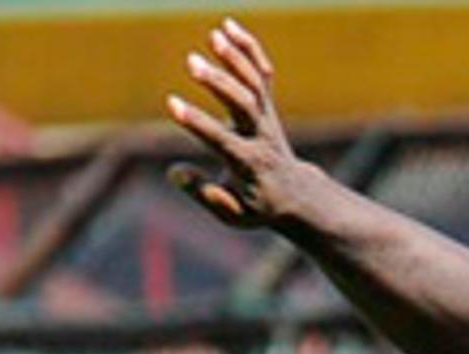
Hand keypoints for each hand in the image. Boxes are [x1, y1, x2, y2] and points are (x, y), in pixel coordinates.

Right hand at [166, 19, 312, 229]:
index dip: (198, 123)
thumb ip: (204, 194)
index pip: (222, 140)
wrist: (296, 195)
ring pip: (255, 84)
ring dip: (236, 58)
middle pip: (244, 105)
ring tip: (214, 35)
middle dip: (219, 83)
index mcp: (249, 163)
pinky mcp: (267, 105)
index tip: (172, 104)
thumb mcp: (233, 213)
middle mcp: (261, 136)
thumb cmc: (257, 206)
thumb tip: (174, 173)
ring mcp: (266, 117)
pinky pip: (261, 73)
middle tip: (191, 62)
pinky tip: (227, 26)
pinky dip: (248, 48)